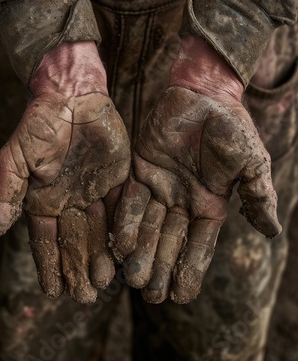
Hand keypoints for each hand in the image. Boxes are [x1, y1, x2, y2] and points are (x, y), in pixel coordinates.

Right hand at [0, 42, 130, 302]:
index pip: (45, 241)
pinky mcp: (118, 180)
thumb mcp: (17, 158)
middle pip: (74, 242)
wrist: (73, 96)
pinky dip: (124, 231)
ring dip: (101, 256)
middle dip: (78, 269)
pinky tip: (127, 250)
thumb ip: (8, 193)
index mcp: (44, 200)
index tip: (53, 291)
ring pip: (99, 232)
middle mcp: (70, 201)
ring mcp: (95, 192)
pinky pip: (122, 210)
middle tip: (86, 296)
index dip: (49, 265)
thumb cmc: (40, 124)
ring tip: (104, 281)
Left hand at [112, 35, 280, 304]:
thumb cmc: (231, 126)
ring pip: (147, 225)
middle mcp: (181, 201)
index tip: (181, 296)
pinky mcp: (139, 170)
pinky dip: (124, 219)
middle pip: (169, 241)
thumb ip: (257, 196)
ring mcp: (159, 187)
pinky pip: (129, 198)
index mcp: (209, 204)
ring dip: (139, 250)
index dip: (191, 269)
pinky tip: (117, 241)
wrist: (204, 93)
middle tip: (149, 294)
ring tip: (131, 277)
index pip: (199, 244)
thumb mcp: (251, 163)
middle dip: (160, 266)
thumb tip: (272, 232)